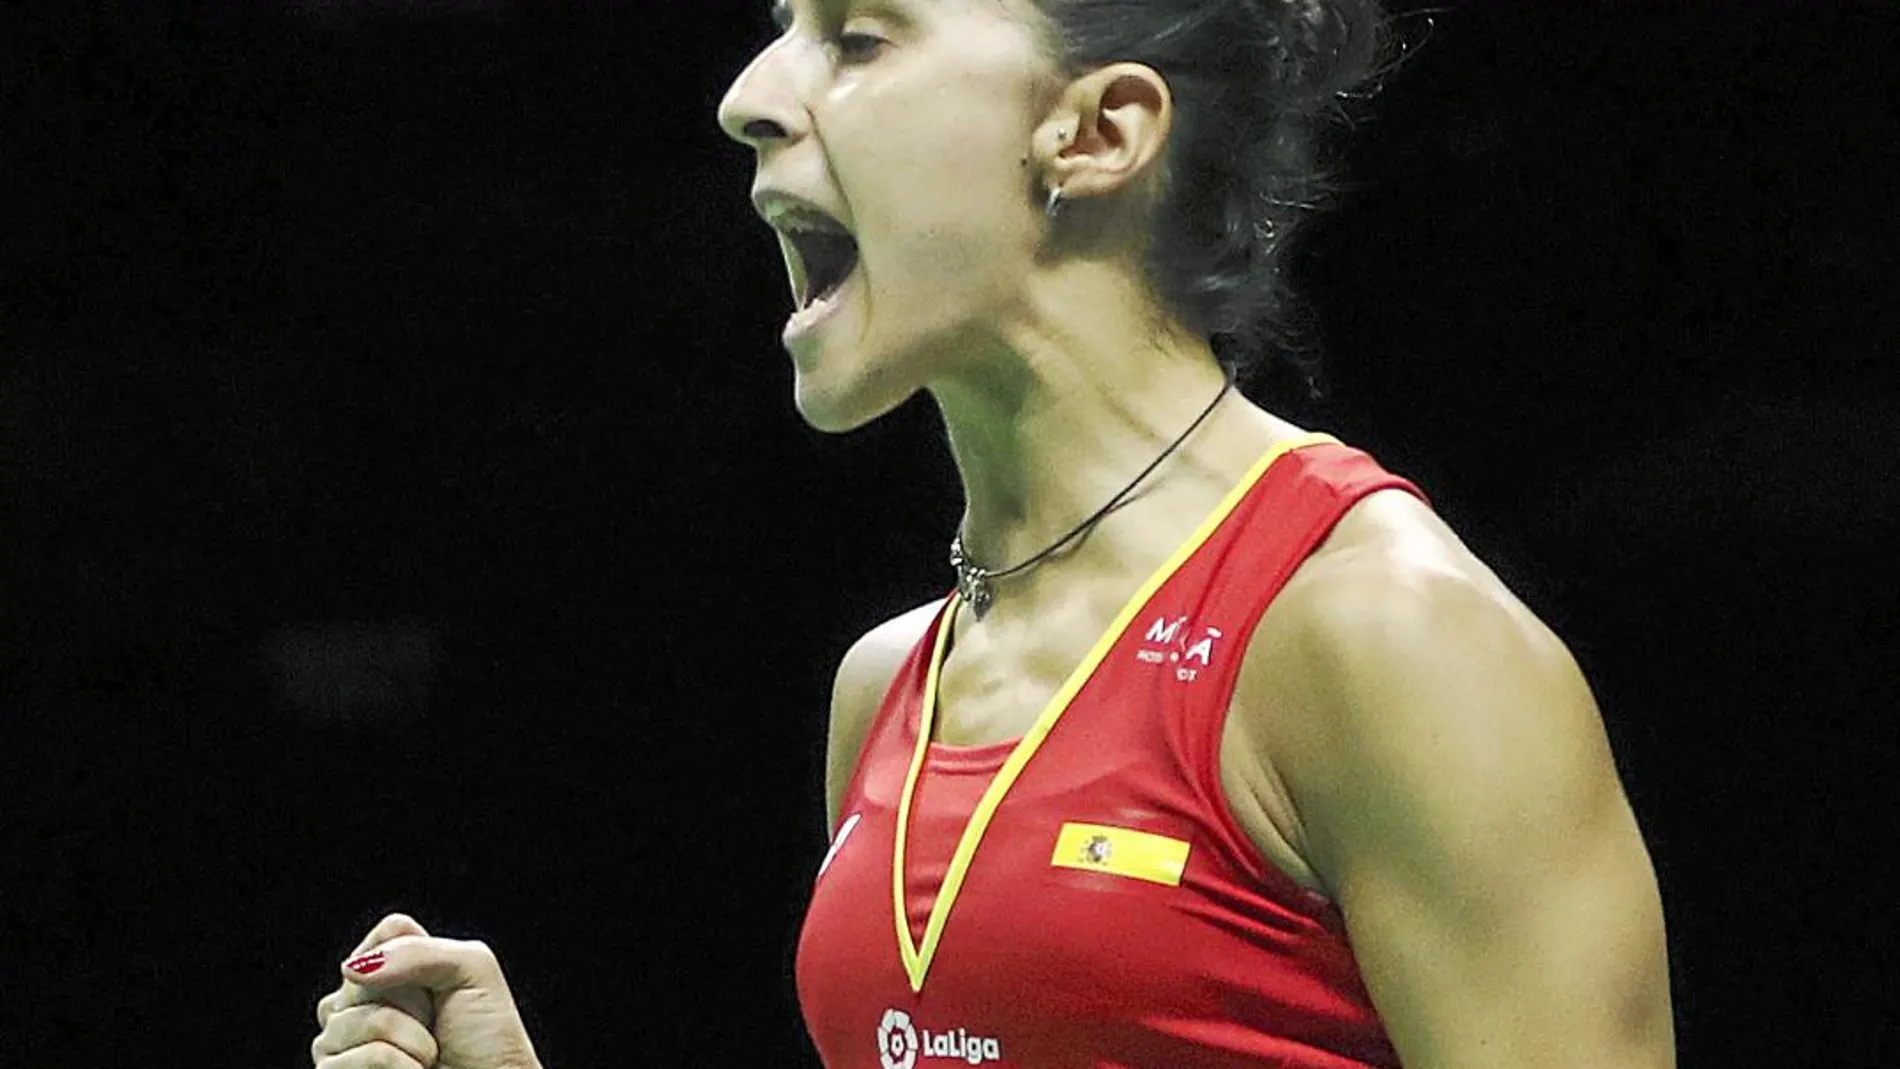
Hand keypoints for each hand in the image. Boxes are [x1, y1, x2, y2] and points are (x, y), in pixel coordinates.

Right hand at [313, 913, 541, 1068]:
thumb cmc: (488, 1039)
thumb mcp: (470, 970)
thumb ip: (415, 951)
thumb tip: (352, 968)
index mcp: (392, 970)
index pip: (390, 930)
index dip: (421, 957)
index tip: (443, 986)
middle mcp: (358, 1002)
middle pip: (361, 974)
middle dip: (416, 1002)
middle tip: (437, 1024)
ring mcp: (340, 1043)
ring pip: (354, 1020)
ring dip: (411, 1040)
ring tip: (429, 1056)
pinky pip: (358, 1058)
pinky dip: (401, 1067)